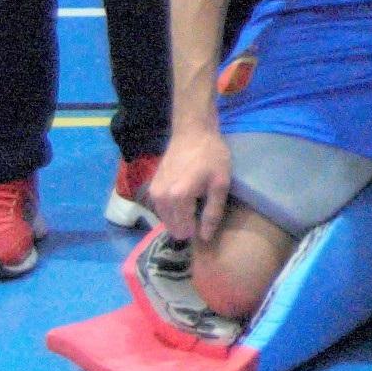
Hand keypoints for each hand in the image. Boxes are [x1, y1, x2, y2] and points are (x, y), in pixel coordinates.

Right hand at [148, 126, 231, 241]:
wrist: (192, 133)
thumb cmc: (211, 156)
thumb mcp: (220, 184)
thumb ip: (212, 213)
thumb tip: (205, 237)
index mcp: (178, 197)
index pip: (184, 230)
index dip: (198, 229)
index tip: (208, 218)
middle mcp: (160, 198)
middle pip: (173, 228)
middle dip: (187, 225)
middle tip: (202, 210)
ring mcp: (153, 193)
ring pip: (166, 221)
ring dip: (179, 218)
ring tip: (195, 204)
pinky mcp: (151, 189)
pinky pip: (161, 210)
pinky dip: (172, 211)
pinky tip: (185, 200)